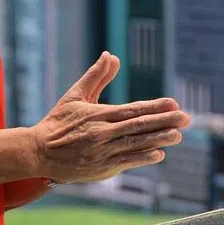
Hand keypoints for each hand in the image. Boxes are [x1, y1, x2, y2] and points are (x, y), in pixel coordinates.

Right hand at [29, 52, 190, 183]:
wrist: (37, 152)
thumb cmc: (58, 122)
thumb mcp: (75, 95)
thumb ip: (96, 76)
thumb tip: (111, 55)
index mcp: (98, 114)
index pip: (132, 109)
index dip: (154, 107)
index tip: (173, 103)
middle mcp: (102, 133)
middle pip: (138, 126)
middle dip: (164, 122)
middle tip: (186, 118)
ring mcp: (102, 152)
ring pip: (135, 145)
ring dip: (158, 140)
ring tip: (177, 135)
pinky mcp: (100, 169)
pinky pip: (125, 162)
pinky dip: (142, 158)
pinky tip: (159, 154)